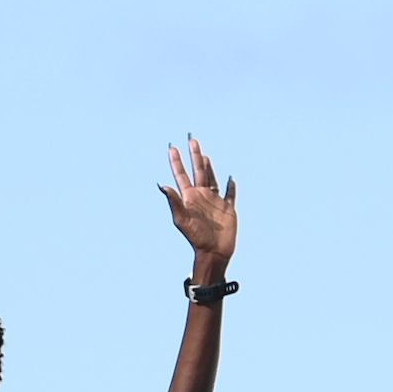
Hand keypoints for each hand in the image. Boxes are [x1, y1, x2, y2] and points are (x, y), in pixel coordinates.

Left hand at [158, 135, 236, 260]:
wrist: (213, 252)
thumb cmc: (196, 238)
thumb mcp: (182, 219)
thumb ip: (174, 201)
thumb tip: (162, 185)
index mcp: (189, 198)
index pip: (181, 175)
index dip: (177, 162)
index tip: (173, 147)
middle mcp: (201, 197)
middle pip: (198, 171)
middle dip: (194, 156)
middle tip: (192, 140)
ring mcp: (214, 202)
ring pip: (212, 179)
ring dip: (209, 167)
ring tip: (205, 155)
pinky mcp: (227, 209)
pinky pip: (230, 194)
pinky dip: (230, 186)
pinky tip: (230, 179)